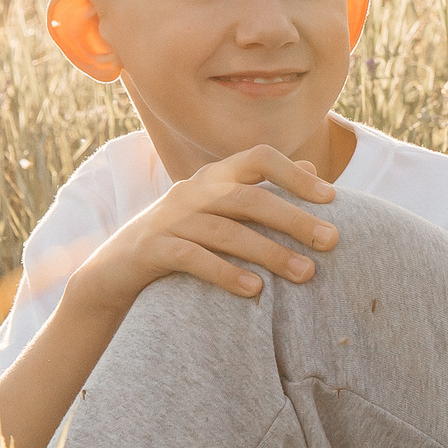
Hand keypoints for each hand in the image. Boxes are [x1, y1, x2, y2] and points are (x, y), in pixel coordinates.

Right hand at [66, 145, 337, 319]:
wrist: (115, 272)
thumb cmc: (183, 240)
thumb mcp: (223, 211)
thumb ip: (263, 190)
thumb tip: (313, 164)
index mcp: (214, 177)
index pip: (259, 158)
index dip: (295, 174)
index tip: (332, 198)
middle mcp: (192, 191)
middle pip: (249, 198)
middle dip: (294, 220)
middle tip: (332, 242)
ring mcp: (169, 219)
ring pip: (226, 231)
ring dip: (270, 253)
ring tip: (306, 273)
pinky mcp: (151, 249)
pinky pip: (192, 258)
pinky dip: (225, 272)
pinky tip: (254, 289)